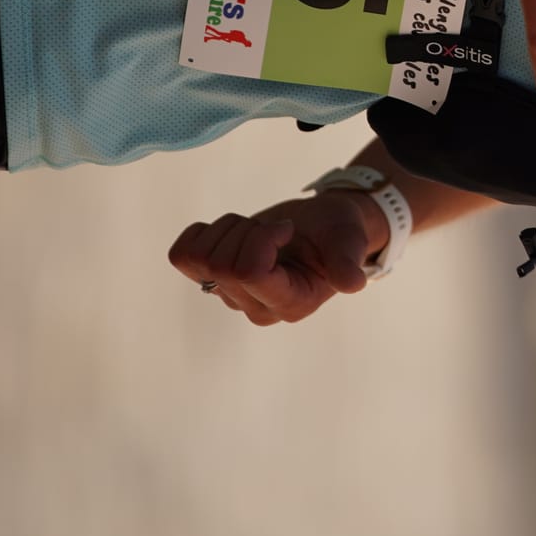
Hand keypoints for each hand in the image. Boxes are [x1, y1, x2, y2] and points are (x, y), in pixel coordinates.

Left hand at [166, 190, 377, 325]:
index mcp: (291, 303)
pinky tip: (231, 233)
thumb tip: (352, 283)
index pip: (249, 273)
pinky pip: (183, 255)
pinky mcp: (212, 277)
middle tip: (275, 229)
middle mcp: (257, 307)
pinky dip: (203, 233)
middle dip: (247, 231)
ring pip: (200, 258)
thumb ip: (347, 261)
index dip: (261, 239)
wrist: (322, 228)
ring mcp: (232, 294)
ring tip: (257, 230)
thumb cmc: (337, 233)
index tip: (287, 228)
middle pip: (222, 264)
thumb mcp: (349, 241)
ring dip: (227, 229)